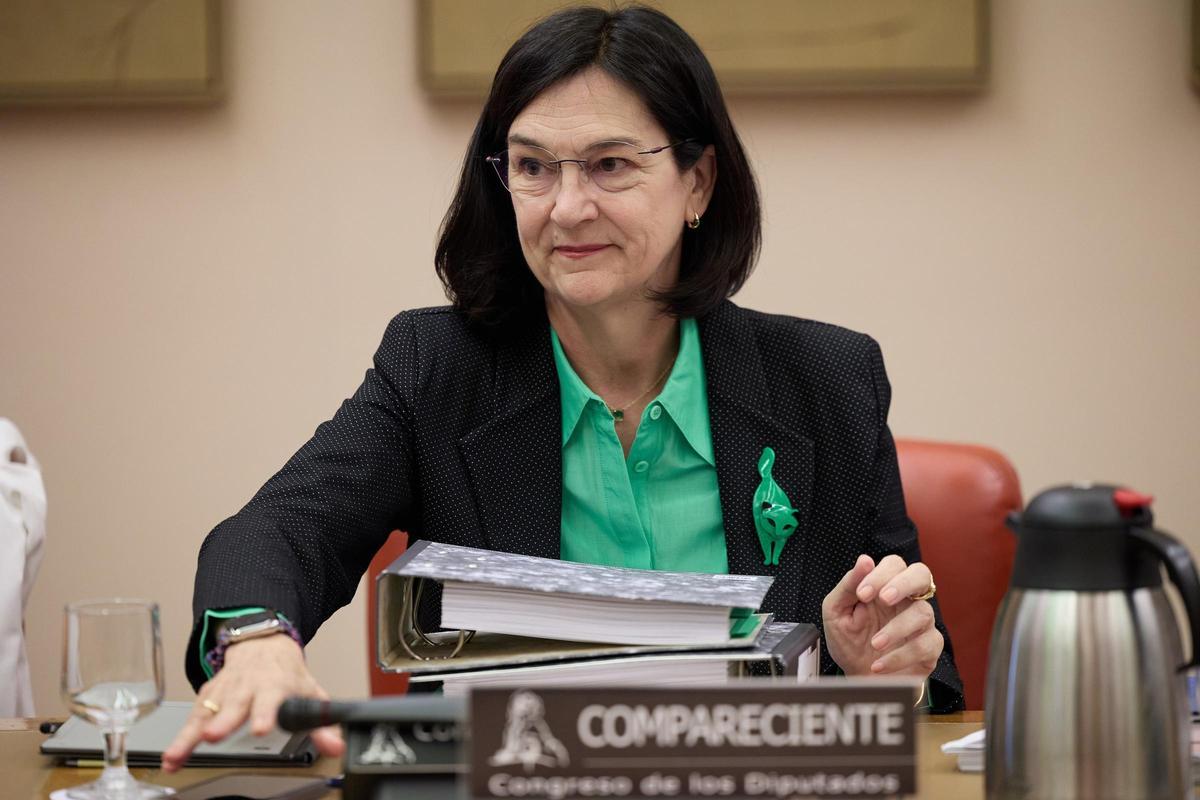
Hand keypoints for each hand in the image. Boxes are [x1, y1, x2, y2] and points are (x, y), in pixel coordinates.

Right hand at [162, 634, 344, 771]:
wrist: (263, 644)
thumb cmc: (286, 673)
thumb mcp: (310, 694)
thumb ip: (322, 724)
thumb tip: (336, 747)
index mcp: (274, 684)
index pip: (271, 698)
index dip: (265, 713)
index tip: (261, 728)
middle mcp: (247, 687)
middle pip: (234, 704)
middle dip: (224, 720)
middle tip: (214, 735)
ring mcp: (225, 691)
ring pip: (206, 711)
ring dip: (191, 733)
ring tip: (179, 753)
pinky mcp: (208, 696)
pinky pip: (192, 718)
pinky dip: (179, 738)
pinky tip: (172, 757)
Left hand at [821, 554, 942, 678]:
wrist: (857, 678)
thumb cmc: (849, 641)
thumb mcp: (837, 611)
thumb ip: (848, 586)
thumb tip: (865, 560)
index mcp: (884, 586)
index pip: (894, 564)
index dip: (881, 574)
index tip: (862, 594)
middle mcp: (907, 600)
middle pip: (921, 574)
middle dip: (903, 583)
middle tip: (884, 599)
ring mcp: (922, 623)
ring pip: (923, 613)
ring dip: (896, 628)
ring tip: (874, 643)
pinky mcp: (930, 648)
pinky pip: (925, 645)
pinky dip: (900, 656)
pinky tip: (879, 664)